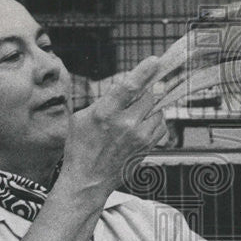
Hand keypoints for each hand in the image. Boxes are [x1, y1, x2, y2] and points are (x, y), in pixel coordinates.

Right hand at [60, 56, 167, 199]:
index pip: (129, 86)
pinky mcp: (147, 148)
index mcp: (105, 113)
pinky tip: (142, 126)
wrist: (87, 180)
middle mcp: (125, 124)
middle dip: (144, 93)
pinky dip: (155, 122)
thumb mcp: (81, 118)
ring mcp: (139, 138)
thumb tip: (124, 88)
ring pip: (158, 111)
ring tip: (134, 116)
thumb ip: (104, 101)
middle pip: (149, 96)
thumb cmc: (80, 148)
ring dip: (150, 108)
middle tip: (135, 98)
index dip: (144, 71)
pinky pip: (161, 127)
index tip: (154, 61)